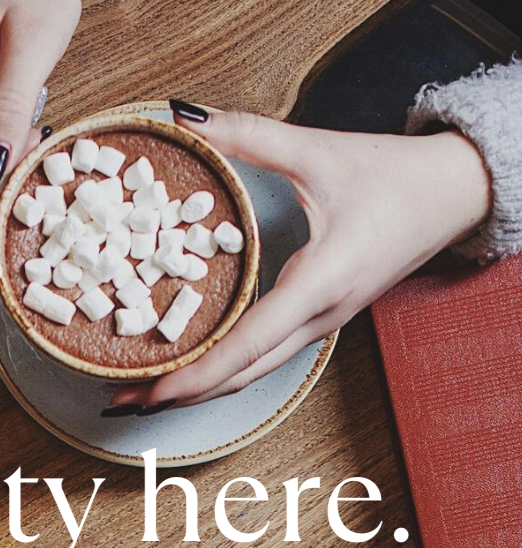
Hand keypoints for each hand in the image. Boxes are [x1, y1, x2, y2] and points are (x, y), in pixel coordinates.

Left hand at [109, 108, 491, 412]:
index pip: (249, 343)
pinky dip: (222, 367)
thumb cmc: (397, 176)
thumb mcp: (321, 152)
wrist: (457, 193)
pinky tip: (187, 364)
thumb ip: (251, 135)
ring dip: (197, 385)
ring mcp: (322, 324)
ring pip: (252, 372)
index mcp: (321, 282)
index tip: (153, 391)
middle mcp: (321, 316)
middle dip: (179, 393)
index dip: (198, 372)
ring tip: (140, 392)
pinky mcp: (320, 320)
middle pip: (241, 374)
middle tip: (119, 399)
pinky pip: (263, 355)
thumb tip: (187, 119)